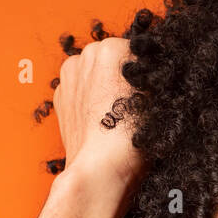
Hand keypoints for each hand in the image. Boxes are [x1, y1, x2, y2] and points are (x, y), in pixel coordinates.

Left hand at [54, 37, 145, 184]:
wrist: (100, 168)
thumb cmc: (132, 136)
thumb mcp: (158, 99)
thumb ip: (154, 76)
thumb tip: (154, 70)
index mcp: (112, 48)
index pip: (137, 51)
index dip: (146, 70)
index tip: (150, 89)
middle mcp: (86, 55)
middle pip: (111, 58)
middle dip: (121, 75)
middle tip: (134, 103)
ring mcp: (69, 76)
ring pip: (92, 72)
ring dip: (103, 84)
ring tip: (115, 113)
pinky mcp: (58, 96)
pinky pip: (78, 89)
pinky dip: (88, 98)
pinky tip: (99, 118)